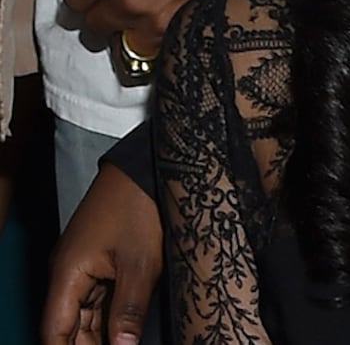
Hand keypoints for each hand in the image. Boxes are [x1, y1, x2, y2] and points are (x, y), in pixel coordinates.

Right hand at [40, 163, 162, 344]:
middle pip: (69, 327)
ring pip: (85, 315)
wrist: (145, 170)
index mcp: (67, 276)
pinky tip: (124, 332)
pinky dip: (109, 317)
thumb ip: (128, 309)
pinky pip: (98, 298)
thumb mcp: (140, 264)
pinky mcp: (99, 262)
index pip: (55, 332)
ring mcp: (82, 268)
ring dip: (101, 335)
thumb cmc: (138, 208)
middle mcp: (68, 275)